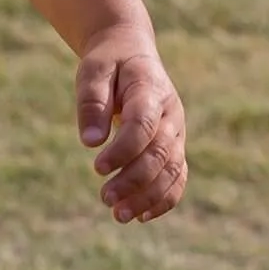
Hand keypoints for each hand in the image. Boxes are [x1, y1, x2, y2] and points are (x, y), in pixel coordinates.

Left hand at [75, 28, 186, 223]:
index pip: (143, 125)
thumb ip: (92, 102)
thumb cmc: (108, 62)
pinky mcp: (175, 146)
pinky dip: (164, 199)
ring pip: (171, 170)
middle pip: (160, 153)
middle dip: (134, 180)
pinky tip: (140, 216)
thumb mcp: (93, 70)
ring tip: (118, 215)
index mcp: (151, 89)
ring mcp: (177, 132)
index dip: (123, 150)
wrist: (131, 53)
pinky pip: (177, 177)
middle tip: (105, 198)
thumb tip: (91, 142)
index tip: (97, 168)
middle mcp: (171, 114)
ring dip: (148, 196)